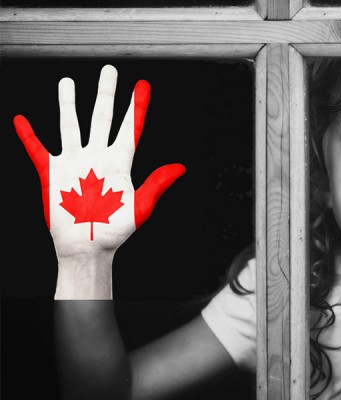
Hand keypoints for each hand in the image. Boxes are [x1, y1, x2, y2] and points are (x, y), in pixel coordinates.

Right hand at [14, 65, 184, 296]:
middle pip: (101, 118)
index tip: (142, 86)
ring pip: (71, 126)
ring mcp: (74, 163)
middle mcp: (97, 157)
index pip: (130, 128)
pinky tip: (21, 120)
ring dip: (68, 104)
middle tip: (109, 71)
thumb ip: (157, 184)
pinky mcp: (52, 174)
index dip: (137, 107)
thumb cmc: (114, 232)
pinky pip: (38, 150)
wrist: (87, 248)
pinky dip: (28, 136)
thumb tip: (180, 167)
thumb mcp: (141, 207)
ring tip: (67, 82)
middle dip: (105, 94)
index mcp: (120, 163)